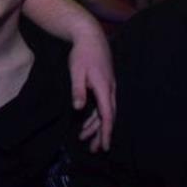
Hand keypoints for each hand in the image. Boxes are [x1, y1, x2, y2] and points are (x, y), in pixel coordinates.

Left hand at [68, 27, 115, 151]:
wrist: (90, 36)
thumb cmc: (82, 53)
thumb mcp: (76, 71)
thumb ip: (78, 89)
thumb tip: (78, 108)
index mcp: (104, 87)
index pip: (107, 115)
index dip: (106, 132)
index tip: (105, 146)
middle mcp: (110, 89)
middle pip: (108, 117)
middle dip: (102, 134)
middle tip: (95, 150)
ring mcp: (108, 87)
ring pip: (105, 112)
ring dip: (96, 127)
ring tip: (86, 140)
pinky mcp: (104, 85)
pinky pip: (102, 105)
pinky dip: (95, 116)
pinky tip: (86, 124)